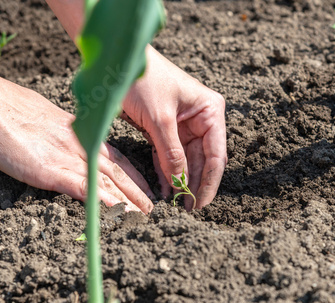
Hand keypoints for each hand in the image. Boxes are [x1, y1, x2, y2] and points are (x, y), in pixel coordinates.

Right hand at [0, 54, 153, 213]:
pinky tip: (118, 213)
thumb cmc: (9, 108)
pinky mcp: (52, 171)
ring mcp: (69, 157)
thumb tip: (65, 145)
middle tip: (154, 206)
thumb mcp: (46, 118)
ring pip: (109, 181)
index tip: (145, 186)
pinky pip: (85, 189)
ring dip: (130, 200)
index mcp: (80, 133)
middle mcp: (81, 145)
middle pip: (119, 170)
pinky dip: (105, 202)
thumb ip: (62, 134)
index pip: (116, 156)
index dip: (134, 173)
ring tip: (145, 214)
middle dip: (139, 189)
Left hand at [121, 46, 226, 209]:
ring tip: (178, 204)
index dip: (209, 182)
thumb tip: (179, 183)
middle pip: (203, 160)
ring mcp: (184, 124)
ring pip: (187, 160)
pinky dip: (167, 171)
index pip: (216, 154)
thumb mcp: (159, 118)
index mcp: (210, 111)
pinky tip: (165, 188)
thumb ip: (171, 152)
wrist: (118, 61)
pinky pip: (170, 155)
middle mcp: (202, 119)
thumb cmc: (143, 79)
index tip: (200, 203)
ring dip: (181, 181)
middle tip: (188, 209)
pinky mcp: (167, 128)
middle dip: (194, 184)